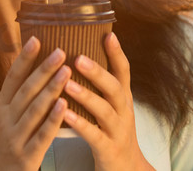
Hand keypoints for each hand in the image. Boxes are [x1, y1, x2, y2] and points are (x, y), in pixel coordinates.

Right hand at [0, 36, 70, 170]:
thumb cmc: (1, 144)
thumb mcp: (3, 118)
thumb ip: (17, 97)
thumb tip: (34, 70)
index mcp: (0, 107)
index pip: (12, 78)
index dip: (24, 58)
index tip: (35, 38)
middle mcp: (5, 119)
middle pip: (26, 90)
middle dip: (43, 69)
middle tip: (61, 51)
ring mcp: (14, 137)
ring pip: (34, 109)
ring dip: (51, 88)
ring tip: (67, 70)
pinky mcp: (26, 156)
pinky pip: (41, 135)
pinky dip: (53, 120)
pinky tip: (64, 105)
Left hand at [62, 32, 155, 170]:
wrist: (126, 169)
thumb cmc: (111, 131)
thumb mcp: (112, 106)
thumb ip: (100, 85)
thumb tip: (81, 54)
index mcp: (122, 98)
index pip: (124, 71)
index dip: (117, 53)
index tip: (107, 34)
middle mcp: (124, 111)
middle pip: (115, 88)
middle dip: (98, 72)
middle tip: (78, 58)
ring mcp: (118, 131)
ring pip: (105, 111)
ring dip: (86, 96)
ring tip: (67, 84)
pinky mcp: (109, 149)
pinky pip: (95, 136)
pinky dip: (81, 124)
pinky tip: (66, 115)